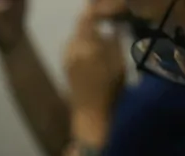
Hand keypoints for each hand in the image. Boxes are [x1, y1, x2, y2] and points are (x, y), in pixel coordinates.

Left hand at [64, 6, 124, 121]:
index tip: (111, 10)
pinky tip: (95, 48)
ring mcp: (66, 55)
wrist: (90, 115)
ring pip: (78, 34)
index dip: (100, 10)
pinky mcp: (65, 63)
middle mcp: (72, 46)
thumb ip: (115, 41)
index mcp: (86, 44)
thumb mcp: (119, 64)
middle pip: (81, 23)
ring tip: (104, 32)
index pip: (89, 16)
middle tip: (109, 18)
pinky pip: (75, 44)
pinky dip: (85, 41)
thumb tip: (113, 26)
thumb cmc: (109, 92)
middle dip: (94, 18)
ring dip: (90, 30)